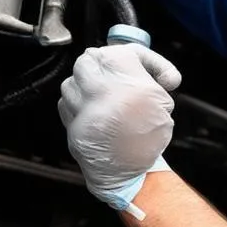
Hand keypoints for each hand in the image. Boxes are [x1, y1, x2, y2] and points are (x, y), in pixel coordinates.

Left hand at [59, 44, 181, 218]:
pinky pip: (65, 103)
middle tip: (108, 74)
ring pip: (72, 81)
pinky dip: (74, 102)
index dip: (121, 55)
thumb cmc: (148, 138)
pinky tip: (89, 110)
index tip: (127, 62)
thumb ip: (150, 73)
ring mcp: (86, 113)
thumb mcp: (162, 101)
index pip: (115, 52)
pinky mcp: (73, 127)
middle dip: (97, 65)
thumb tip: (137, 59)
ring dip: (83, 84)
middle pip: (87, 61)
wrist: (133, 174)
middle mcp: (106, 98)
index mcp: (133, 88)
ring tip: (98, 95)